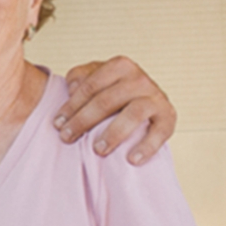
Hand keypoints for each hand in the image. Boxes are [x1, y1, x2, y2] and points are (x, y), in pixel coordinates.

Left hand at [56, 57, 175, 164]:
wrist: (147, 101)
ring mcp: (156, 97)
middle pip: (107, 100)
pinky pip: (160, 132)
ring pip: (134, 113)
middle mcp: (140, 78)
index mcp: (120, 66)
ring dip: (114, 133)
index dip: (71, 106)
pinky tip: (132, 160)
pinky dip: (147, 146)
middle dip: (83, 121)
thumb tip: (71, 87)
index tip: (57, 123)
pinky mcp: (169, 116)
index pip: (90, 86)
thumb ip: (80, 77)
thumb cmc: (113, 91)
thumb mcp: (96, 78)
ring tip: (98, 150)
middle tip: (67, 138)